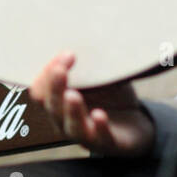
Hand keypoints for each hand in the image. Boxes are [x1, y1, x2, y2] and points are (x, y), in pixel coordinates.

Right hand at [30, 52, 154, 156]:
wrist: (137, 126)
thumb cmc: (110, 99)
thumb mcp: (99, 79)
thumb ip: (89, 65)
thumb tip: (88, 31)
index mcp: (57, 102)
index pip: (40, 90)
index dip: (46, 73)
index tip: (66, 54)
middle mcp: (64, 120)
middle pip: (50, 106)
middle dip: (54, 87)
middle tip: (61, 70)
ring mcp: (84, 135)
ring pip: (70, 125)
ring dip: (71, 109)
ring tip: (73, 95)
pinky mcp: (107, 144)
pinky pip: (99, 138)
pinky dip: (98, 126)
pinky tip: (100, 115)